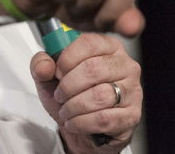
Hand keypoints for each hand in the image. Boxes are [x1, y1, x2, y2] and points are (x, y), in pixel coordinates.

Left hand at [30, 33, 141, 153]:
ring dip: (74, 106)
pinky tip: (74, 122)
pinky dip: (82, 122)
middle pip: (93, 69)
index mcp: (108, 46)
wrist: (82, 130)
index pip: (89, 43)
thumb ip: (41, 64)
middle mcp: (125, 65)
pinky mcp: (132, 115)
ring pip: (99, 95)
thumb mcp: (50, 76)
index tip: (57, 72)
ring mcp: (132, 90)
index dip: (67, 58)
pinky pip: (104, 118)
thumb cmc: (71, 96)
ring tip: (65, 110)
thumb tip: (44, 66)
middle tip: (59, 95)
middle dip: (68, 86)